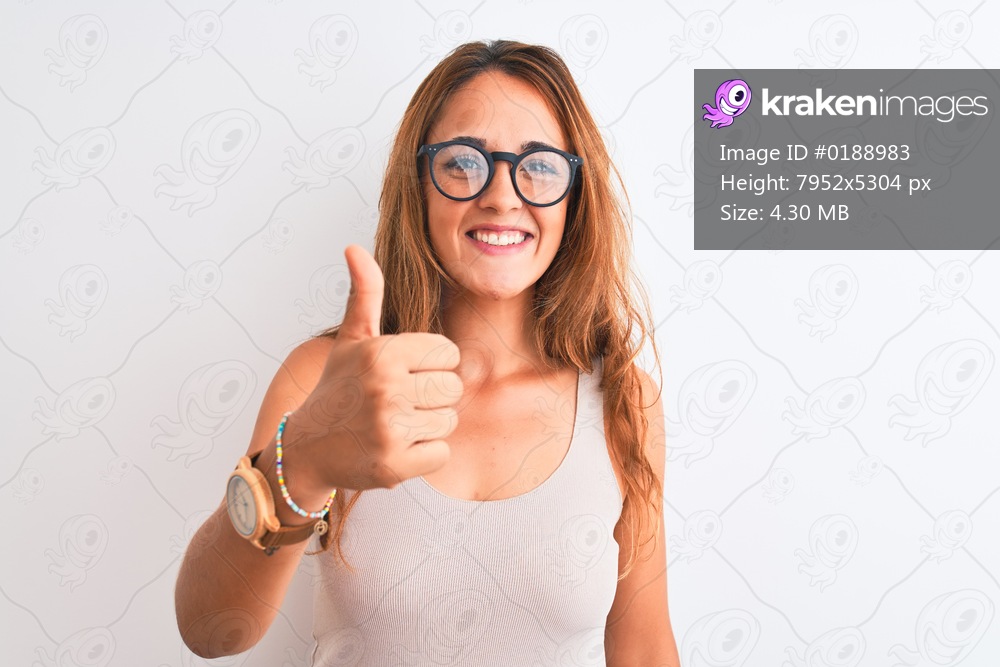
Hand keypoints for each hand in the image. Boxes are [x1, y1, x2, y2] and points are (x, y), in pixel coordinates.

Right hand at [290, 245, 461, 490]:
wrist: (307, 448)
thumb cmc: (339, 388)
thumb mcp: (351, 339)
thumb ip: (364, 293)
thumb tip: (354, 247)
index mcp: (381, 353)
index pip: (448, 353)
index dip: (433, 364)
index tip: (407, 374)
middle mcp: (385, 388)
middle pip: (452, 388)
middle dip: (433, 396)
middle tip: (402, 402)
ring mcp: (389, 428)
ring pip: (449, 420)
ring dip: (429, 426)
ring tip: (397, 424)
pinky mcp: (394, 465)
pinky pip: (441, 453)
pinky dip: (425, 454)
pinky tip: (398, 447)